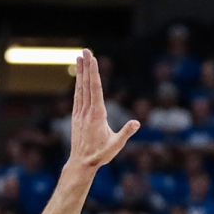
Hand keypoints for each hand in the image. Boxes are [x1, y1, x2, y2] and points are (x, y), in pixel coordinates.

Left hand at [69, 48, 140, 169]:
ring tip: (79, 58)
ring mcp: (80, 113)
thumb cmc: (100, 155)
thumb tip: (136, 123)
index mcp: (97, 115)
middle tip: (85, 51)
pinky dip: (78, 85)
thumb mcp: (116, 145)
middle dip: (86, 67)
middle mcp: (86, 111)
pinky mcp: (76, 116)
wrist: (81, 163)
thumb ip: (126, 133)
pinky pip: (77, 96)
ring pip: (80, 88)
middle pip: (86, 84)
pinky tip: (78, 79)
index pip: (95, 89)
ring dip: (80, 73)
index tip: (92, 59)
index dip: (93, 73)